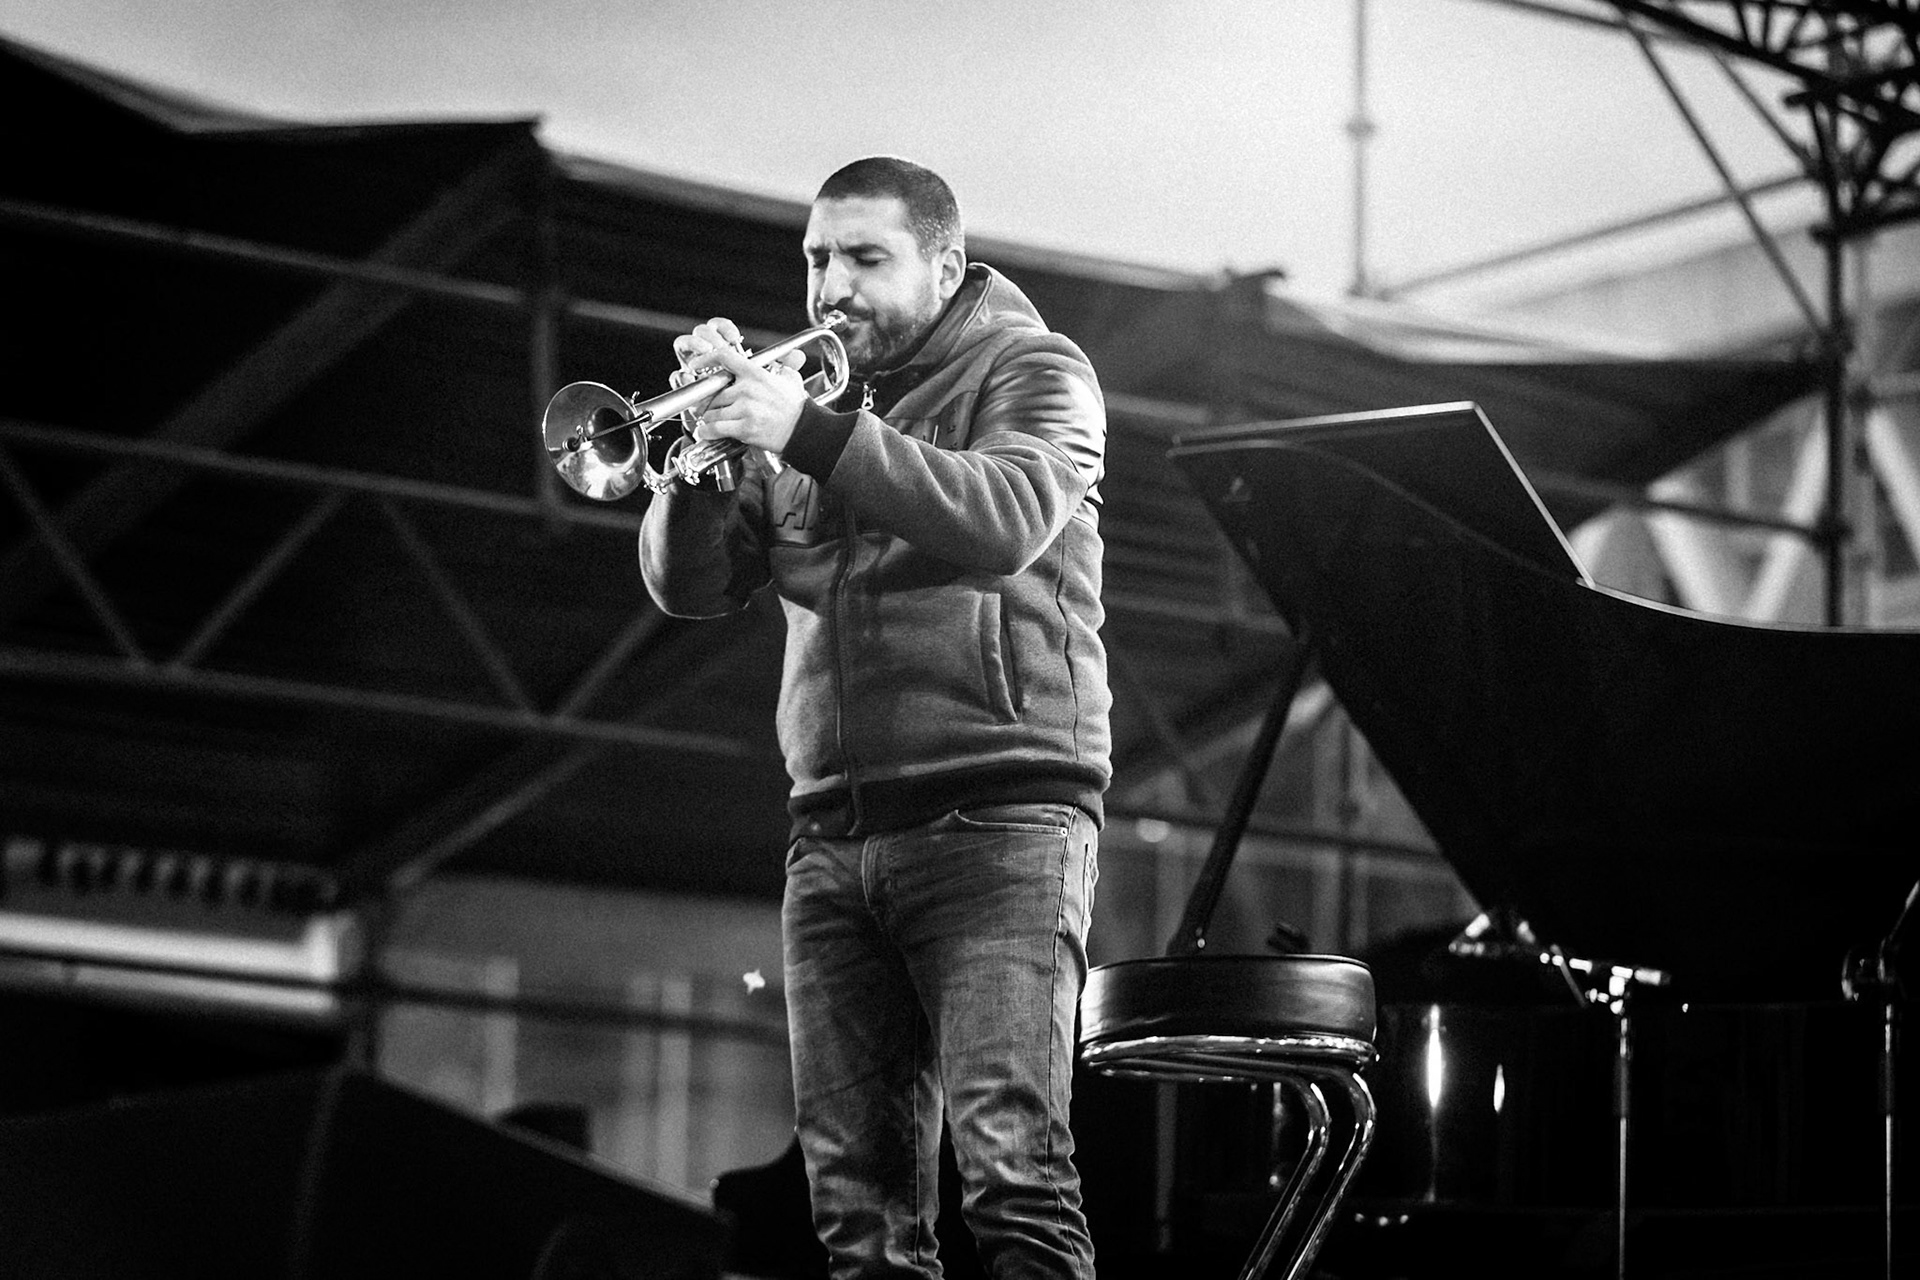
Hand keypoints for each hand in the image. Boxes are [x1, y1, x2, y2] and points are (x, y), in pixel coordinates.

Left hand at [671, 318, 808, 454]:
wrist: (803, 430)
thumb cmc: (795, 407)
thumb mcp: (790, 378)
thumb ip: (780, 364)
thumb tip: (779, 358)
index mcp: (756, 374)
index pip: (724, 358)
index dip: (706, 358)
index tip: (696, 365)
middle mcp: (747, 390)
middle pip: (714, 391)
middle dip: (709, 401)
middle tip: (709, 405)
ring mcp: (745, 409)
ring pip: (712, 411)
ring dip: (708, 417)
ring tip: (712, 420)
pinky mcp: (744, 428)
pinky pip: (715, 428)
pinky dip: (707, 431)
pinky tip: (706, 432)